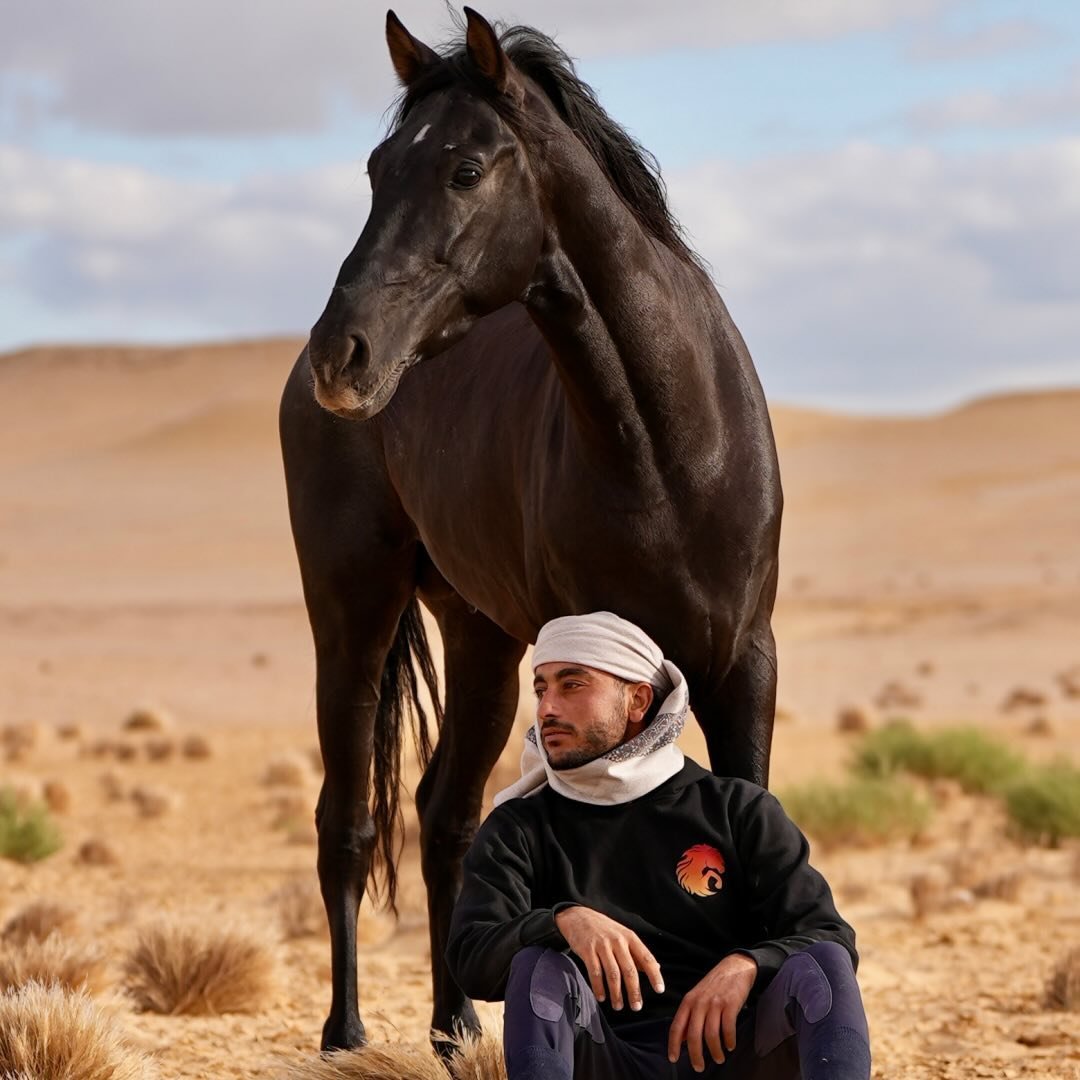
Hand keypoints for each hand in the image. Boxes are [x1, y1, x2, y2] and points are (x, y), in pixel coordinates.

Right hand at [554, 905, 663, 1011]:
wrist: (578, 916)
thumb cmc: (604, 929)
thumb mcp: (623, 935)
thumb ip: (638, 952)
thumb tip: (657, 968)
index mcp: (629, 937)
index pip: (646, 957)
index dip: (654, 974)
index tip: (659, 989)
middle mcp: (617, 940)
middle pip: (629, 970)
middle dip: (634, 991)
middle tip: (636, 1007)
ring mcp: (602, 945)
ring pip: (612, 974)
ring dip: (616, 993)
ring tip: (619, 1006)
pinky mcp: (587, 950)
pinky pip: (595, 973)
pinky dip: (599, 988)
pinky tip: (601, 997)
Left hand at [667, 953, 756, 1070]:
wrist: (734, 966)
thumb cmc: (715, 984)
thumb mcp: (697, 996)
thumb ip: (689, 1017)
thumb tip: (681, 1040)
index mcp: (688, 1001)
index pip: (676, 1026)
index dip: (673, 1045)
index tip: (673, 1059)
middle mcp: (699, 1002)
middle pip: (693, 1035)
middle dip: (695, 1055)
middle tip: (698, 1067)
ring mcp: (714, 1003)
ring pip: (710, 1035)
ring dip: (714, 1052)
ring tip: (718, 1058)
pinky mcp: (730, 1004)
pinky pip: (727, 1029)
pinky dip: (728, 1041)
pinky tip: (730, 1046)